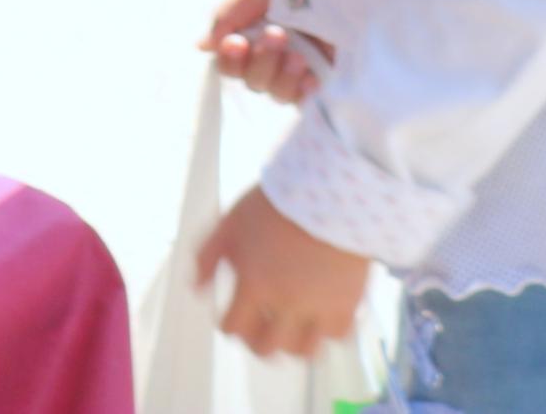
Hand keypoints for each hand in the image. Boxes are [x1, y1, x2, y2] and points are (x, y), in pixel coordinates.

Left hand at [197, 187, 368, 361]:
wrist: (330, 193)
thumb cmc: (274, 205)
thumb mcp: (229, 223)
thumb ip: (207, 257)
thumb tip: (197, 289)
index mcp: (254, 285)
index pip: (233, 329)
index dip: (229, 325)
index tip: (232, 317)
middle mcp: (286, 303)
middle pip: (266, 349)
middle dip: (257, 342)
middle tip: (259, 330)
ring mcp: (319, 307)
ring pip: (304, 352)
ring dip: (292, 344)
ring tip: (289, 329)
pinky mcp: (349, 304)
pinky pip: (336, 336)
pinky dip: (326, 331)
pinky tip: (318, 316)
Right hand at [201, 0, 322, 105]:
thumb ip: (229, 15)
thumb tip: (203, 46)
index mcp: (255, 33)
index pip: (230, 63)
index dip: (229, 59)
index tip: (237, 42)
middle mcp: (275, 56)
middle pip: (251, 81)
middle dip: (260, 60)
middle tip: (277, 34)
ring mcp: (302, 70)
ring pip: (275, 93)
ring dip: (281, 75)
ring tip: (300, 54)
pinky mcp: (328, 82)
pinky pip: (305, 102)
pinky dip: (303, 91)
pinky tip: (311, 76)